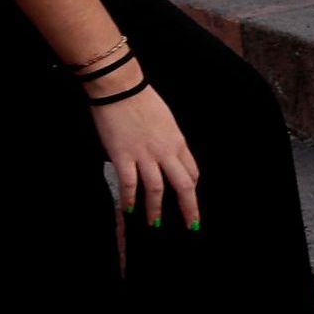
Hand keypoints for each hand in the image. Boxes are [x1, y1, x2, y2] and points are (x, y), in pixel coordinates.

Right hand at [92, 80, 199, 229]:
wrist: (120, 88)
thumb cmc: (142, 100)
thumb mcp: (166, 121)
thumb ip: (168, 141)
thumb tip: (164, 158)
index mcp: (178, 141)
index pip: (192, 171)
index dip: (192, 188)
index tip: (190, 198)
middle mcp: (166, 151)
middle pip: (184, 185)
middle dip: (189, 208)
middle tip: (190, 225)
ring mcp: (144, 155)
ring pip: (157, 189)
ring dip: (156, 209)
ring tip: (155, 224)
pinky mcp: (123, 156)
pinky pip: (129, 183)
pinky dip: (130, 199)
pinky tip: (129, 210)